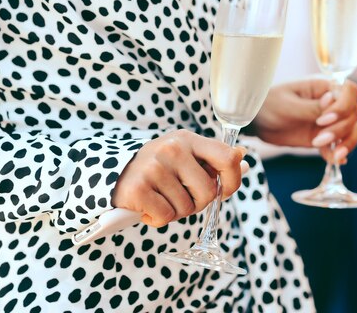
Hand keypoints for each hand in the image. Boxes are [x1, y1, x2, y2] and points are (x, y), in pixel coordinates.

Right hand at [112, 129, 248, 227]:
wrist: (113, 173)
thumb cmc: (156, 169)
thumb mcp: (183, 156)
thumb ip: (211, 159)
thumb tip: (243, 157)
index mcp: (187, 139)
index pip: (227, 157)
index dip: (233, 180)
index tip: (224, 191)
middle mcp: (172, 148)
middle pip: (208, 192)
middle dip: (197, 203)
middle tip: (178, 196)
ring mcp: (154, 167)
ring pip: (186, 208)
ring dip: (174, 211)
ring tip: (160, 198)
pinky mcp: (138, 188)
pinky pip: (165, 216)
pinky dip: (157, 218)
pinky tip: (147, 206)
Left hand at [245, 79, 356, 162]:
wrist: (257, 122)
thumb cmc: (269, 104)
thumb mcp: (287, 105)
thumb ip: (310, 107)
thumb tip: (332, 100)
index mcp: (323, 87)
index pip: (350, 91)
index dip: (343, 106)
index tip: (323, 119)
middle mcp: (330, 103)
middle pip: (353, 114)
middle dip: (341, 129)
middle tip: (318, 140)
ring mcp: (328, 121)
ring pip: (352, 130)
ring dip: (346, 143)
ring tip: (333, 155)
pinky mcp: (323, 137)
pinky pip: (339, 145)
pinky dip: (339, 154)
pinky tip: (335, 161)